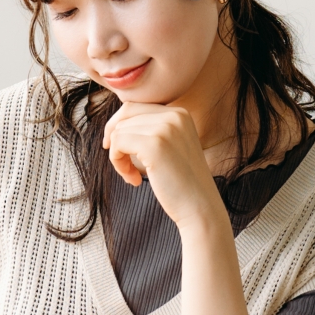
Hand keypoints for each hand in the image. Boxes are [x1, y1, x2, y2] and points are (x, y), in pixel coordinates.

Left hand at [103, 103, 227, 234]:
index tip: (118, 149)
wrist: (200, 208)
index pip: (134, 107)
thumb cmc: (181, 182)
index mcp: (180, 113)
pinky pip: (118, 143)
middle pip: (125, 115)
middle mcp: (174, 115)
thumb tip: (114, 124)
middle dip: (116, 140)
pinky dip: (117, 162)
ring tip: (132, 176)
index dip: (119, 127)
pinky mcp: (155, 144)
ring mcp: (165, 128)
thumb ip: (150, 130)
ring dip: (118, 156)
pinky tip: (133, 179)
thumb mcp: (170, 146)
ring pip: (119, 131)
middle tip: (123, 165)